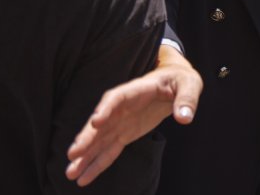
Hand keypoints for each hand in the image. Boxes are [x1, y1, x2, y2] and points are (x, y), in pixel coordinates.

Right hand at [66, 45, 200, 185]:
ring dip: (85, 156)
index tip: (95, 122)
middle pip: (101, 123)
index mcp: (135, 90)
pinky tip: (83, 178)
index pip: (115, 99)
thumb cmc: (180, 81)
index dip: (105, 109)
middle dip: (87, 138)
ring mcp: (120, 122)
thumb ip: (186, 99)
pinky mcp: (124, 134)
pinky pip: (108, 150)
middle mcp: (121, 108)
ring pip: (99, 140)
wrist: (175, 83)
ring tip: (70, 173)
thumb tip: (185, 117)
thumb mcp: (189, 85)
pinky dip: (97, 164)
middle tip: (73, 154)